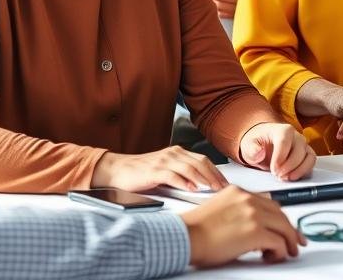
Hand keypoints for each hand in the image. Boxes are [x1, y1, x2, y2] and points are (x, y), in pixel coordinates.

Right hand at [91, 146, 228, 192]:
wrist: (118, 170)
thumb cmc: (142, 173)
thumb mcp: (165, 169)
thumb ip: (182, 173)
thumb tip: (203, 186)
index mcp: (177, 152)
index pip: (202, 160)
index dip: (215, 171)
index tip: (225, 183)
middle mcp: (172, 154)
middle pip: (199, 163)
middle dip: (213, 176)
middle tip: (223, 188)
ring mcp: (163, 161)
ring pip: (189, 168)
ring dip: (203, 179)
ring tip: (212, 189)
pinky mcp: (153, 171)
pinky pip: (172, 175)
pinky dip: (184, 182)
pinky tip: (192, 189)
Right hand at [182, 187, 305, 266]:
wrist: (186, 236)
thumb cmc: (195, 229)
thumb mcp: (219, 209)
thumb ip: (237, 210)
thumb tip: (252, 225)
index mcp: (238, 192)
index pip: (268, 203)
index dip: (280, 217)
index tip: (285, 226)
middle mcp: (248, 200)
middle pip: (280, 213)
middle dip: (290, 229)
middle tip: (295, 241)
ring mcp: (253, 214)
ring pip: (284, 227)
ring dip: (288, 242)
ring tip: (287, 252)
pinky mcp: (255, 232)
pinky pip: (279, 242)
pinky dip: (280, 252)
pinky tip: (273, 256)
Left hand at [239, 123, 314, 180]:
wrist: (264, 144)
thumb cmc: (258, 143)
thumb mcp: (248, 145)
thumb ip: (251, 149)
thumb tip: (259, 152)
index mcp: (281, 129)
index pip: (284, 141)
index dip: (280, 157)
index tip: (273, 170)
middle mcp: (295, 135)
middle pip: (298, 150)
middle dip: (288, 166)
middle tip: (277, 175)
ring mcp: (303, 145)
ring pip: (308, 157)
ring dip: (298, 170)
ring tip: (285, 178)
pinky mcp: (307, 154)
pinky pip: (311, 163)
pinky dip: (304, 172)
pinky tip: (292, 177)